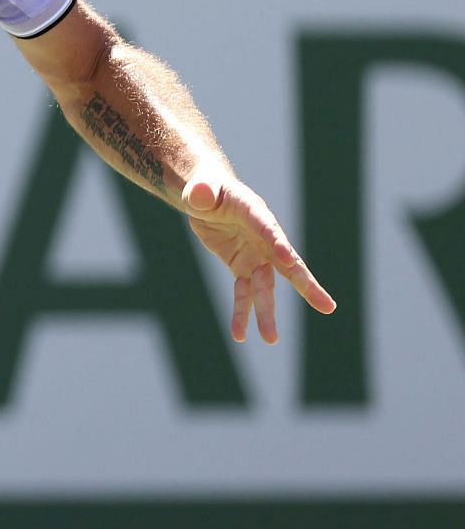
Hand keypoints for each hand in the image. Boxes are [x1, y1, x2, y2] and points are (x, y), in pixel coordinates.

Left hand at [180, 172, 335, 343]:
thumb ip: (202, 192)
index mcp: (255, 213)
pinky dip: (242, 313)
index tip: (289, 258)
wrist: (207, 200)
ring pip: (265, 288)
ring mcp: (255, 256)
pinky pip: (244, 293)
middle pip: (287, 265)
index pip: (269, 228)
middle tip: (327, 307)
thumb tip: (199, 195)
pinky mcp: (242, 268)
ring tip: (271, 339)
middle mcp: (263, 238)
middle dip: (306, 285)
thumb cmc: (207, 190)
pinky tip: (240, 335)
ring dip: (267, 313)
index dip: (278, 242)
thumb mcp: (201, 188)